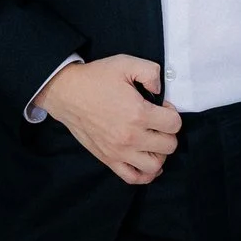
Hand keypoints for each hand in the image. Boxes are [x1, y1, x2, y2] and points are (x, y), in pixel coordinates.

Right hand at [32, 55, 181, 184]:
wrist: (66, 93)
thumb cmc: (96, 78)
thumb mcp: (126, 63)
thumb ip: (151, 72)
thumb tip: (160, 89)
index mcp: (139, 113)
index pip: (174, 124)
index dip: (172, 113)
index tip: (162, 107)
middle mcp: (131, 137)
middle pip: (169, 145)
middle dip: (169, 132)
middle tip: (158, 122)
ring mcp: (119, 152)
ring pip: (155, 166)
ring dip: (160, 153)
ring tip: (153, 140)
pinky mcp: (108, 159)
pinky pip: (133, 178)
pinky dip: (145, 174)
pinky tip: (146, 161)